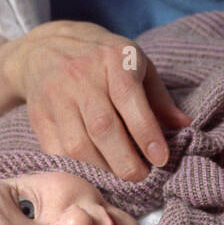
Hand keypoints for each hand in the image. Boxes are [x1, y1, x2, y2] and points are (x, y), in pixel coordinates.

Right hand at [3, 19, 189, 180]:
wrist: (44, 48)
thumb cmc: (101, 59)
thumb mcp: (136, 64)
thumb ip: (159, 97)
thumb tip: (184, 126)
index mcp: (113, 59)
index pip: (129, 98)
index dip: (147, 132)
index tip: (161, 159)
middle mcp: (82, 75)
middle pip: (102, 127)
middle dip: (125, 161)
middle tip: (141, 176)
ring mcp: (56, 96)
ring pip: (78, 144)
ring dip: (102, 168)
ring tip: (119, 173)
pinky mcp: (39, 116)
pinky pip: (57, 151)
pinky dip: (78, 168)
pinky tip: (94, 169)